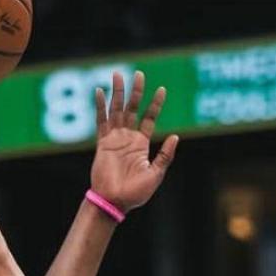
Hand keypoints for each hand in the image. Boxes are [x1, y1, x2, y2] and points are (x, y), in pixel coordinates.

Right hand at [90, 71, 179, 212]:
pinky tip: (99, 91)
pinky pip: (101, 121)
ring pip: (116, 110)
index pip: (149, 118)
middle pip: (132, 108)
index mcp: (141, 144)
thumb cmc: (135, 193)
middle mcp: (127, 138)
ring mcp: (114, 139)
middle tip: (139, 73)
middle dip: (136, 91)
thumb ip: (165, 155)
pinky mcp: (102, 143)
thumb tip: (175, 136)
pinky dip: (100, 106)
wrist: (115, 202)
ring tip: (118, 74)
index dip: (155, 104)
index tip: (162, 89)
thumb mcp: (156, 174)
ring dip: (117, 92)